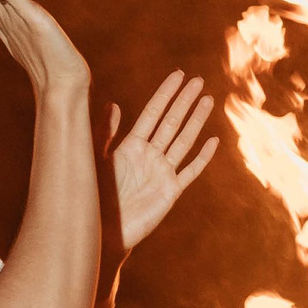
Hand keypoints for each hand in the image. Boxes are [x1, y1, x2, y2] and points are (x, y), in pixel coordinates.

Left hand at [103, 70, 218, 252]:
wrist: (103, 232)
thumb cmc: (95, 198)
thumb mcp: (97, 161)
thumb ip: (105, 134)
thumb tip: (112, 104)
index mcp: (131, 146)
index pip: (152, 113)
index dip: (165, 94)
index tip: (177, 75)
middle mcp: (149, 156)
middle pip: (171, 122)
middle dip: (184, 101)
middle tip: (198, 80)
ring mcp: (162, 173)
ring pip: (183, 141)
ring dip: (196, 121)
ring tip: (207, 100)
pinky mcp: (170, 191)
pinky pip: (190, 171)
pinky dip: (202, 157)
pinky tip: (212, 141)